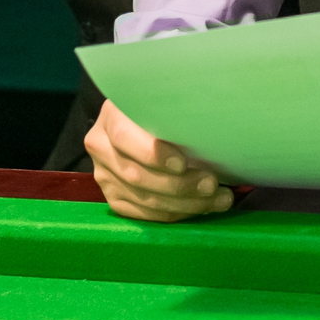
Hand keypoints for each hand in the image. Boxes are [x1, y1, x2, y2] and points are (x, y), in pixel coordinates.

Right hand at [83, 100, 232, 221]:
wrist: (140, 125)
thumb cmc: (161, 112)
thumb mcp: (164, 105)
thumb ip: (176, 117)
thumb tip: (215, 136)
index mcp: (110, 117)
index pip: (124, 137)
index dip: (152, 153)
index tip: (182, 163)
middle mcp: (100, 147)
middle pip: (136, 174)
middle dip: (180, 185)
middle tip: (212, 184)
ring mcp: (104, 176)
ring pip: (143, 199)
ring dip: (185, 204)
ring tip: (218, 199)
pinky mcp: (113, 198)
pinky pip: (143, 214)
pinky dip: (175, 214)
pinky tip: (200, 208)